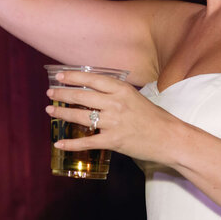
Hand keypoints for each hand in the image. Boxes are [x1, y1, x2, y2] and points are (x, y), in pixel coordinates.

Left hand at [45, 69, 166, 163]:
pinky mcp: (113, 141)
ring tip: (50, 111)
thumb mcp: (135, 97)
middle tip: (50, 94)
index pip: (92, 79)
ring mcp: (114, 123)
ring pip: (81, 117)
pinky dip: (71, 143)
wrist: (170, 138)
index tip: (59, 75)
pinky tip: (59, 142)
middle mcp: (115, 103)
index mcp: (122, 89)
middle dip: (62, 94)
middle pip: (82, 96)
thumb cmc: (154, 118)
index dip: (73, 77)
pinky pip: (87, 142)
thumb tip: (94, 91)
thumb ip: (116, 94)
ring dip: (62, 114)